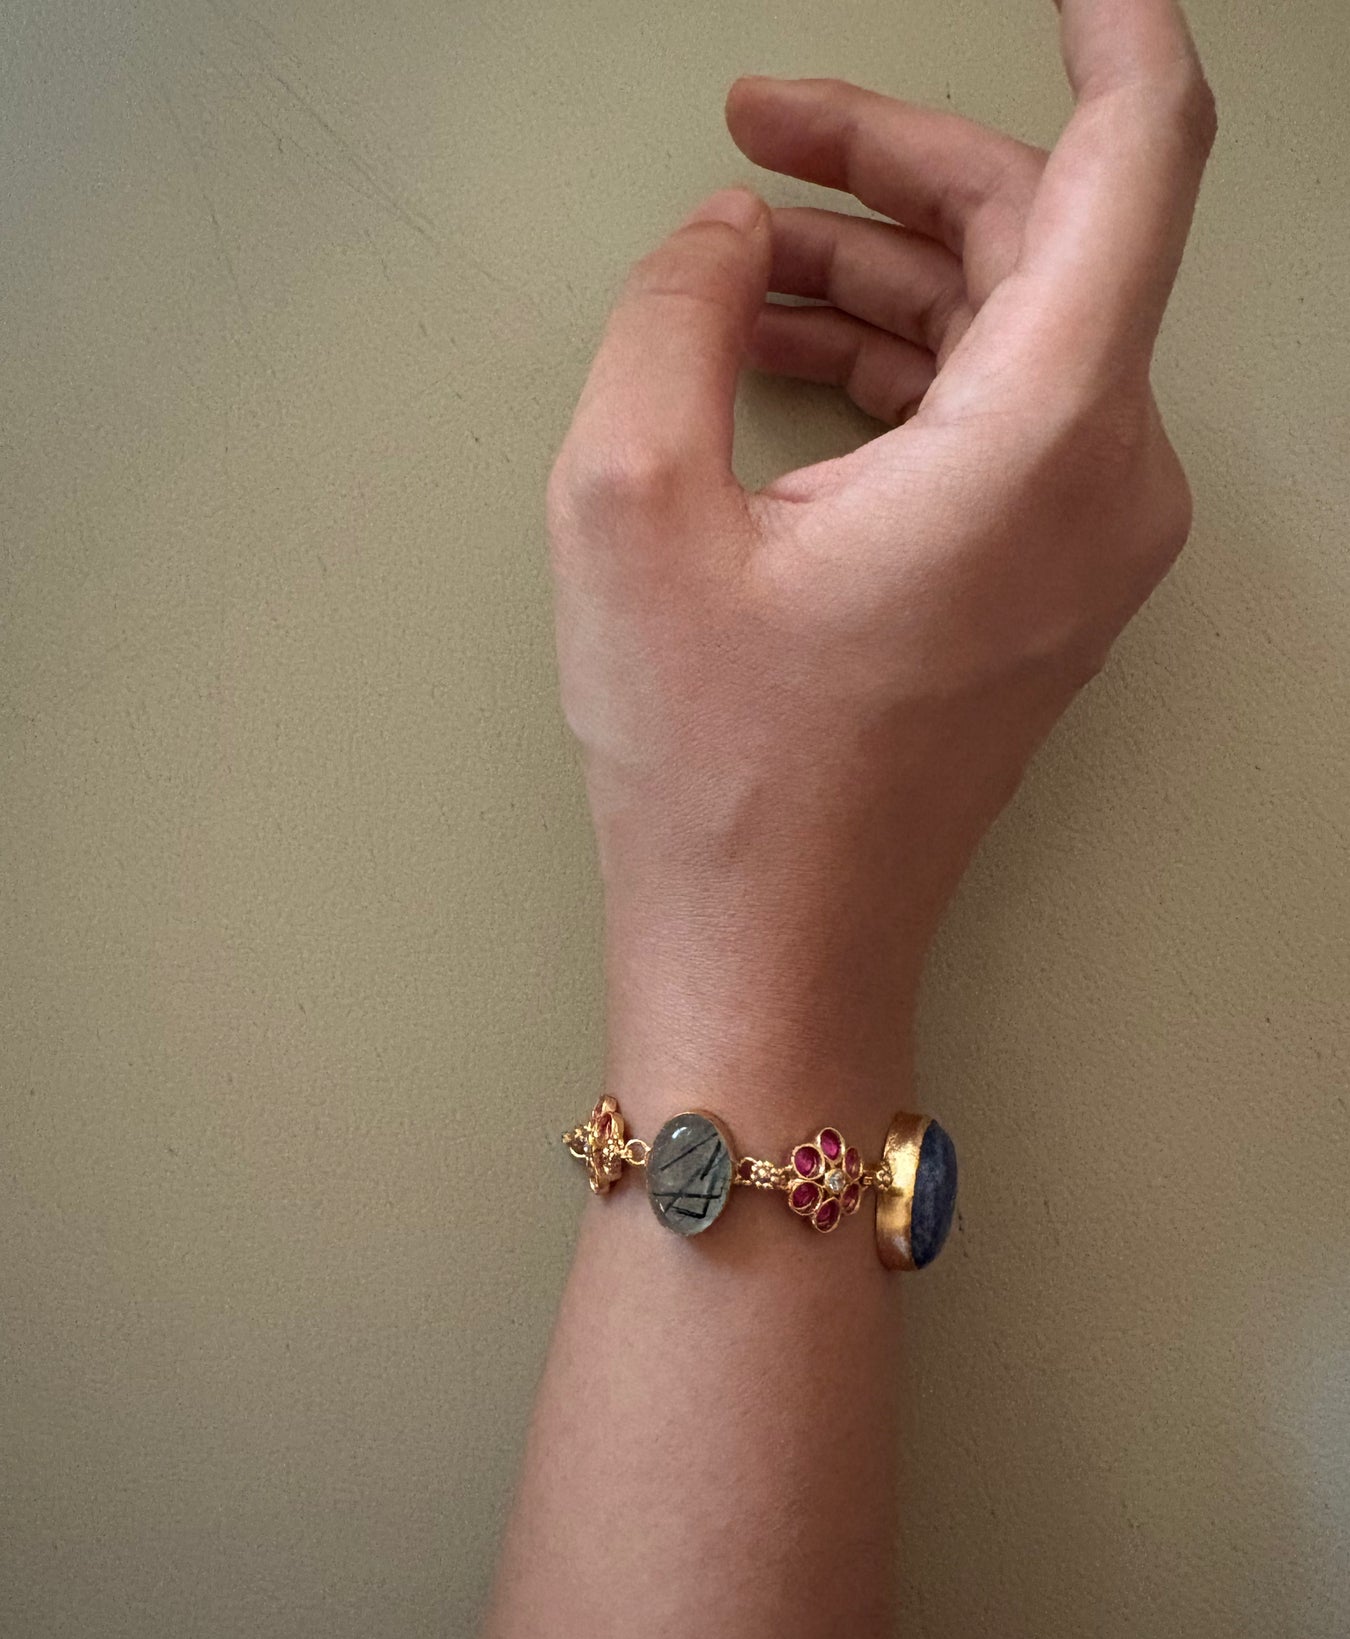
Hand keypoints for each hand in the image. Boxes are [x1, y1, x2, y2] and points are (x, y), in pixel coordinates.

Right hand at [548, 0, 1214, 1142]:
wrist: (774, 952)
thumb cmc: (721, 778)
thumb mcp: (628, 505)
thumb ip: (675, 309)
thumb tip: (726, 239)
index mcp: (1037, 442)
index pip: (1137, 157)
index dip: (1113, 32)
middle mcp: (1103, 485)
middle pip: (1049, 236)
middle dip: (900, 169)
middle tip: (763, 135)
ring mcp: (1089, 544)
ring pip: (1019, 326)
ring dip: (888, 272)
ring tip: (740, 266)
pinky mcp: (1050, 585)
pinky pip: (1004, 415)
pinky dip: (908, 362)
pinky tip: (789, 361)